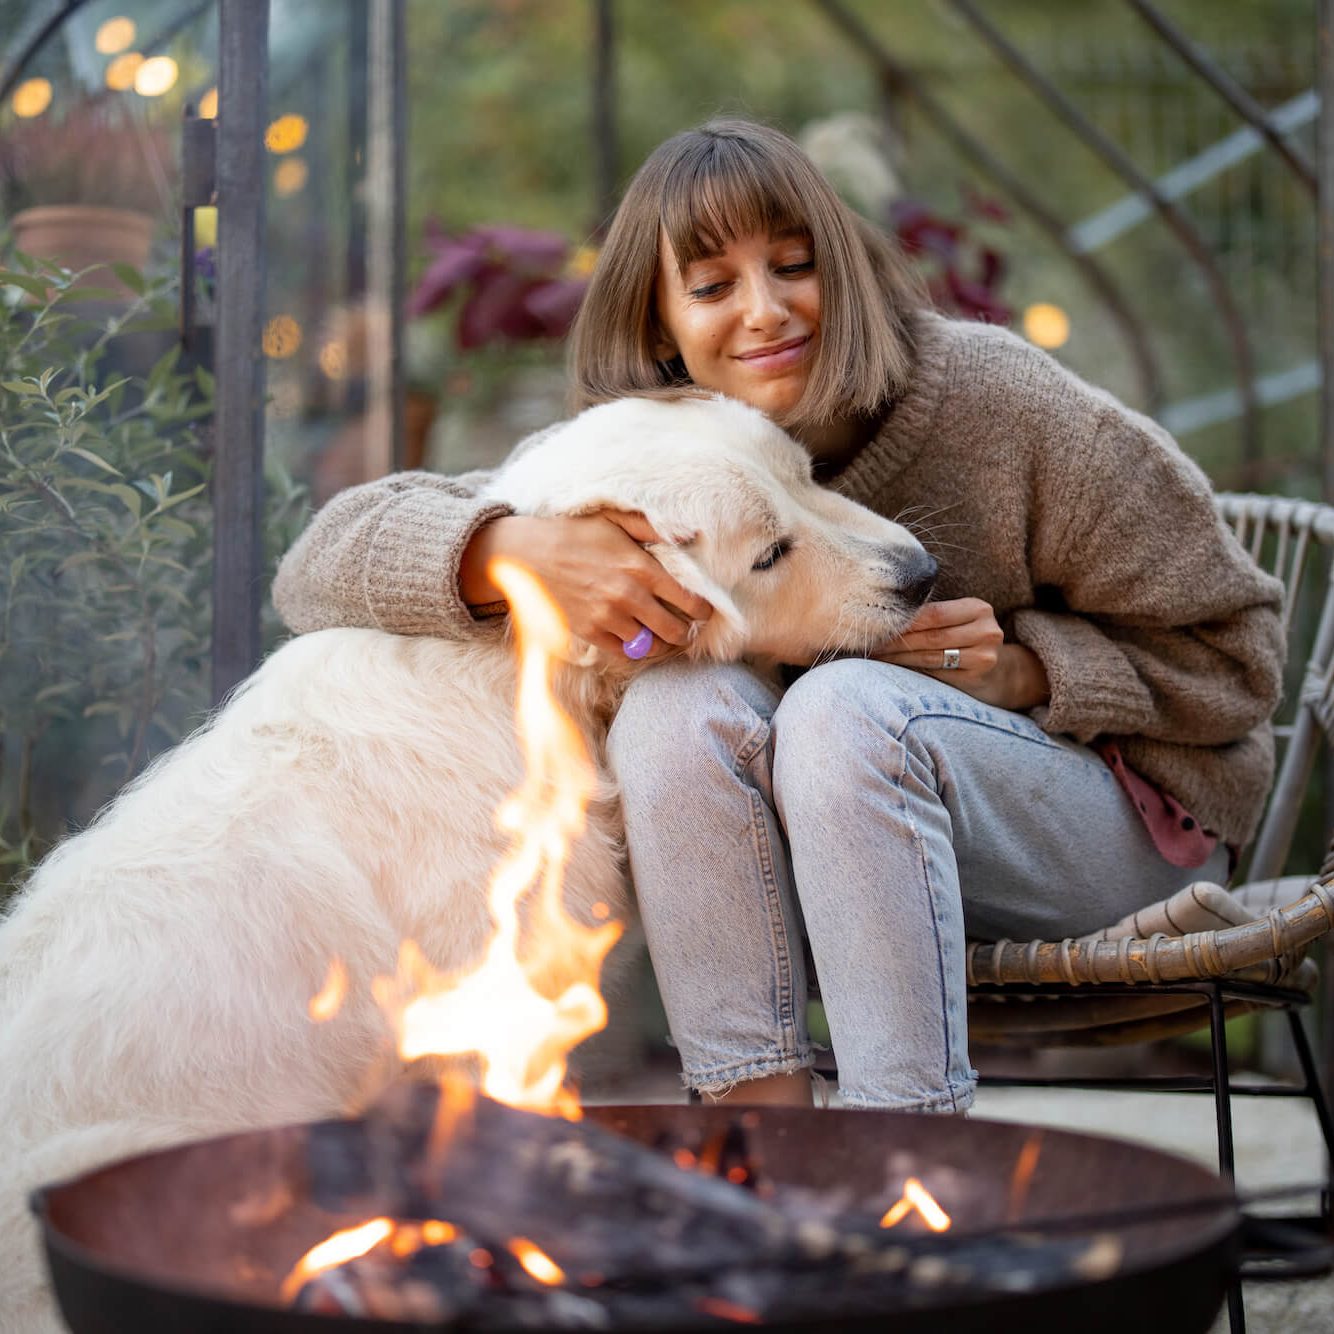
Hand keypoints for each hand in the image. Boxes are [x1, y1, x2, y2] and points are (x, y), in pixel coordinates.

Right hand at [460, 511, 712, 660]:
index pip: (688, 599)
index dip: (703, 609)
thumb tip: (690, 532)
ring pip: (651, 646)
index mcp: (641, 568)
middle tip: (687, 628)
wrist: (527, 556)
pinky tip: (637, 640)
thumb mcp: (613, 519)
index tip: (704, 610)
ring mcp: (608, 617)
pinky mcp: (590, 632)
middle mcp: (628, 596)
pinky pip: (624, 653)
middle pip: (674, 630)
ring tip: (664, 637)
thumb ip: (652, 527)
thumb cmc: (573, 533)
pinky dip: (635, 650)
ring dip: (661, 643)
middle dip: (686, 631)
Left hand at [873, 597, 1048, 710]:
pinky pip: (936, 674)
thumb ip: (931, 616)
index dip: (904, 620)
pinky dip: (912, 671)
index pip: (934, 613)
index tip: (875, 624)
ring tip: (875, 657)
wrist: (999, 673)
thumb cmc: (966, 641)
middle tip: (868, 643)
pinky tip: (893, 671)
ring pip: (930, 656)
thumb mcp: (958, 622)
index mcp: (978, 608)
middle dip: (896, 640)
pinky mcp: (978, 677)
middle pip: (930, 636)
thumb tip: (882, 615)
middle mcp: (987, 630)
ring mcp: (985, 656)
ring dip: (898, 657)